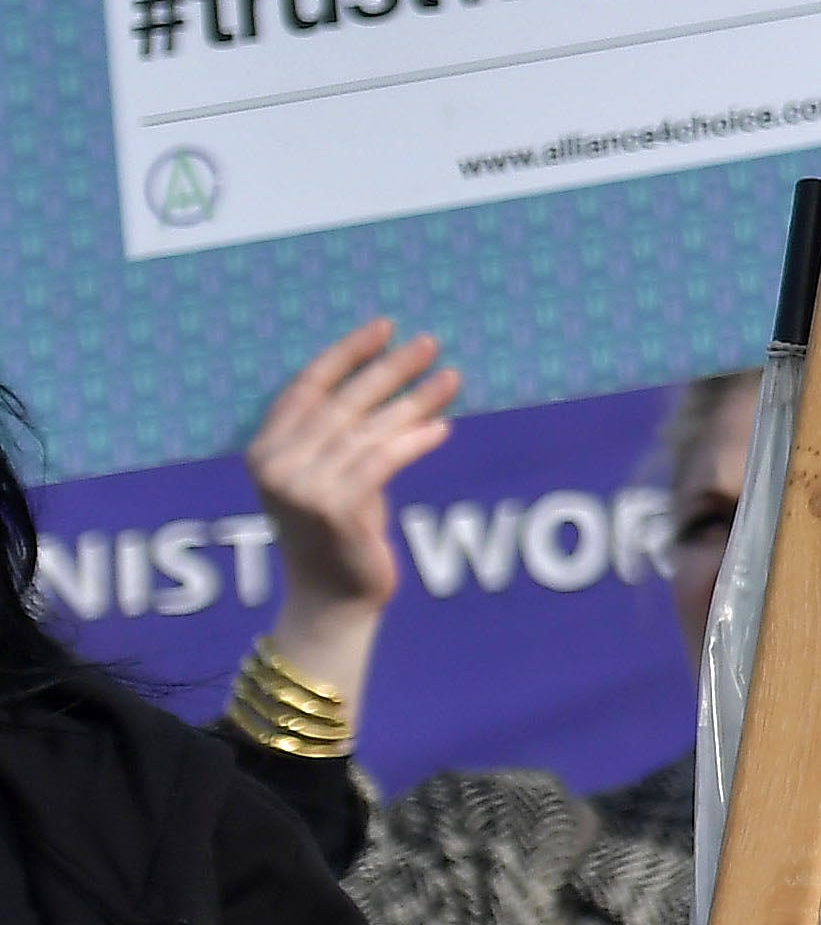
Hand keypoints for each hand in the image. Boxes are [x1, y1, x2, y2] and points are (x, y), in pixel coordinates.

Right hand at [244, 318, 454, 696]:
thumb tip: (392, 377)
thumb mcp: (327, 473)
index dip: (346, 353)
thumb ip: (340, 434)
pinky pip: (383, 462)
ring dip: (416, 400)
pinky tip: (442, 427)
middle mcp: (277, 465)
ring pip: (370, 430)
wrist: (330, 598)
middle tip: (429, 342)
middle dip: (390, 369)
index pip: (306, 387)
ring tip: (451, 377)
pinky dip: (415, 441)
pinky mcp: (336, 509)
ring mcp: (303, 488)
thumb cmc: (334, 530)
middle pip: (344, 402)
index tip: (384, 326)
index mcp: (264, 450)